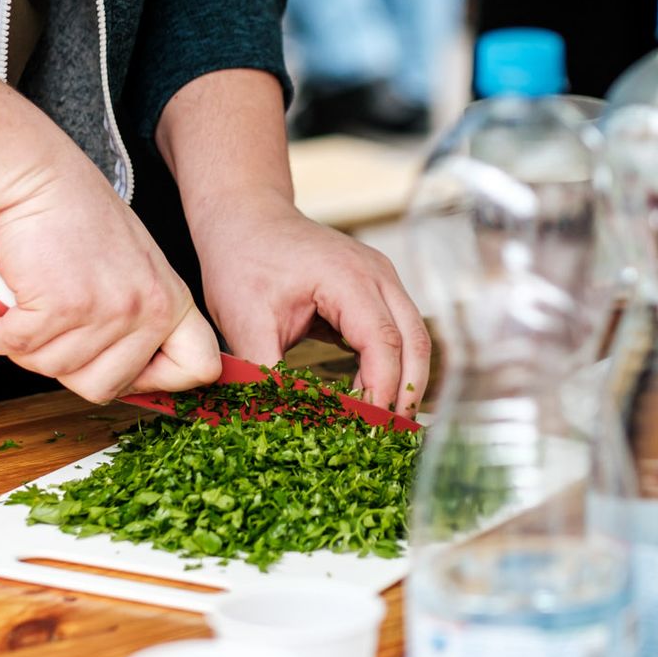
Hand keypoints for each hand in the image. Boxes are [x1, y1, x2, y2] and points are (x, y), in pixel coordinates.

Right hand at [0, 152, 221, 403]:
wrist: (35, 174)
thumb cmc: (75, 215)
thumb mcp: (132, 268)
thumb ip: (137, 317)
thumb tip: (127, 375)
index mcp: (172, 301)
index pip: (198, 367)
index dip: (158, 379)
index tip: (124, 369)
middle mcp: (146, 310)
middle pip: (104, 387)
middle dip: (65, 366)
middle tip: (48, 330)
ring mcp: (105, 312)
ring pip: (53, 370)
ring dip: (24, 346)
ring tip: (20, 307)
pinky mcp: (59, 307)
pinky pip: (16, 346)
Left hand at [187, 191, 430, 416]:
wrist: (244, 219)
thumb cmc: (242, 261)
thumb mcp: (244, 322)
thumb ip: (267, 373)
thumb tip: (282, 421)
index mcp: (348, 278)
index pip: (384, 343)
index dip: (382, 390)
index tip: (371, 429)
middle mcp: (376, 274)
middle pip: (415, 341)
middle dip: (407, 392)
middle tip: (390, 438)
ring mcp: (381, 278)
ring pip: (413, 336)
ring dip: (404, 380)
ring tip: (383, 424)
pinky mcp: (375, 288)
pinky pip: (396, 330)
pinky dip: (390, 365)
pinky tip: (370, 396)